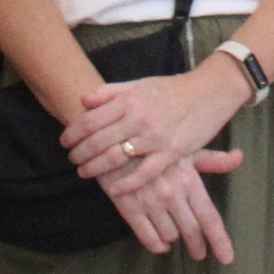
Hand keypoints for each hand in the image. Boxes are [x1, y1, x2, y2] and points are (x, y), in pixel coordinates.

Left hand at [60, 66, 250, 194]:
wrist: (209, 92)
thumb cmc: (172, 89)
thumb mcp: (139, 85)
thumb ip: (111, 92)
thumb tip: (84, 100)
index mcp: (128, 100)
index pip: (90, 120)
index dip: (72, 134)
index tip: (65, 142)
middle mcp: (138, 118)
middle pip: (98, 141)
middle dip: (79, 154)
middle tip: (72, 160)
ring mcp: (154, 137)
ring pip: (116, 158)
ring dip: (95, 168)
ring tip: (84, 173)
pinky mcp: (171, 152)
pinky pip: (144, 173)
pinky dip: (126, 184)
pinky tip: (113, 189)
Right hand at [111, 154, 237, 262]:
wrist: (115, 140)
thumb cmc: (156, 144)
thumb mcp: (185, 149)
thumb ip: (213, 160)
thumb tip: (239, 157)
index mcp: (189, 181)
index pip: (210, 217)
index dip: (220, 241)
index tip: (227, 258)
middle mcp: (172, 195)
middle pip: (191, 231)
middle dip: (197, 246)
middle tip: (199, 253)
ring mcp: (150, 203)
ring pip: (170, 236)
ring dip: (173, 237)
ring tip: (173, 234)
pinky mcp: (129, 208)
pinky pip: (148, 238)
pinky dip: (156, 244)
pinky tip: (160, 243)